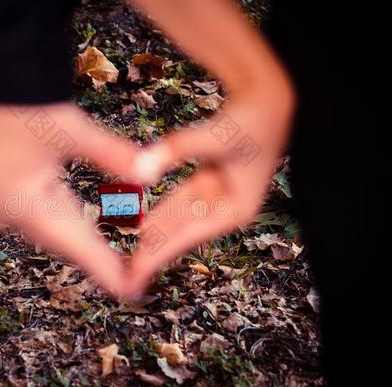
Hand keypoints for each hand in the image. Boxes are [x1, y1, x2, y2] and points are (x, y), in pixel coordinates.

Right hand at [0, 101, 141, 295]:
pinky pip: (42, 216)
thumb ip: (113, 155)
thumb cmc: (22, 100)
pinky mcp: (4, 188)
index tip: (133, 290)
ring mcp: (2, 201)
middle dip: (99, 258)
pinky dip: (68, 222)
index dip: (107, 269)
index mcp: (24, 204)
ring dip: (84, 242)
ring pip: (53, 230)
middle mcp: (10, 211)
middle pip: (65, 243)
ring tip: (114, 260)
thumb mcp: (72, 131)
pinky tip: (84, 227)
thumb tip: (152, 173)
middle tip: (133, 277)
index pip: (76, 247)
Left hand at [125, 92, 293, 294]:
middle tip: (124, 278)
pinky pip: (178, 203)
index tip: (136, 274)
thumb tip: (142, 169)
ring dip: (154, 237)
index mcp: (236, 209)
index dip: (159, 254)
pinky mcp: (209, 185)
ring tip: (129, 260)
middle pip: (181, 234)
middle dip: (153, 254)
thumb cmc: (249, 119)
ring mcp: (218, 198)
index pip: (188, 236)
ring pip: (177, 221)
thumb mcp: (215, 136)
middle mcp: (227, 209)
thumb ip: (177, 149)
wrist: (267, 101)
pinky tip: (141, 227)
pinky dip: (160, 214)